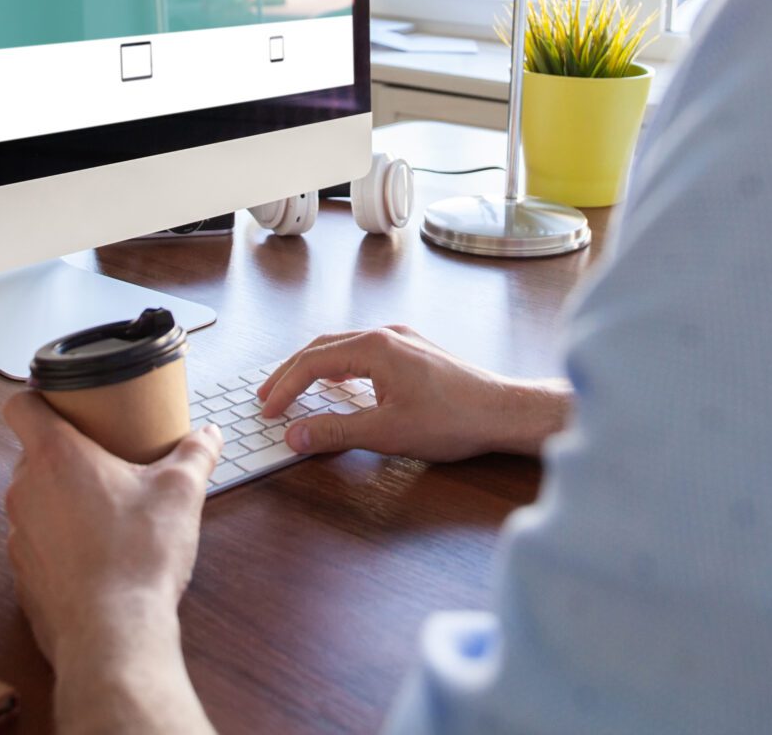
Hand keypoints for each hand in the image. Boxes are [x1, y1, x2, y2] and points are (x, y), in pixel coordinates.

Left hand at [3, 392, 219, 733]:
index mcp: (56, 456)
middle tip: (105, 457)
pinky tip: (95, 552)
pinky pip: (37, 541)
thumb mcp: (181, 493)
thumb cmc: (138, 557)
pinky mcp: (22, 575)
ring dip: (61, 498)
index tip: (62, 401)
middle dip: (66, 452)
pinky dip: (60, 540)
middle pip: (32, 453)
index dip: (36, 397)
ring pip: (34, 499)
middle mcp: (25, 490)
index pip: (20, 405)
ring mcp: (18, 535)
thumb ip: (196, 455)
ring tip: (104, 508)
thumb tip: (208, 435)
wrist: (112, 635)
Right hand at [256, 325, 571, 461]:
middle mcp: (387, 335)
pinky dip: (341, 367)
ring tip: (294, 389)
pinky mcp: (416, 352)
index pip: (313, 362)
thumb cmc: (454, 420)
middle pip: (324, 347)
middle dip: (291, 372)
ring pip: (345, 346)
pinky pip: (365, 352)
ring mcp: (404, 340)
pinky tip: (339, 384)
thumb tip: (295, 435)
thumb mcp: (387, 432)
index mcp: (376, 347)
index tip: (268, 412)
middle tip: (268, 397)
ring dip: (315, 368)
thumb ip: (336, 431)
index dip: (285, 388)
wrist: (503, 412)